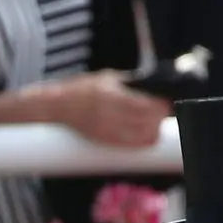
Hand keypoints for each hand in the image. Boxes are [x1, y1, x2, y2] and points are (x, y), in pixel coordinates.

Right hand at [56, 70, 171, 147]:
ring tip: (156, 125)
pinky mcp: (102, 139)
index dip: (159, 106)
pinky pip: (128, 145)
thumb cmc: (82, 89)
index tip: (165, 104)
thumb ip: (129, 82)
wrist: (56, 106)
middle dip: (158, 119)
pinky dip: (141, 142)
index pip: (143, 103)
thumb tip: (153, 85)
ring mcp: (105, 128)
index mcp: (109, 92)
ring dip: (152, 131)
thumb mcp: (106, 77)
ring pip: (139, 135)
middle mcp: (107, 112)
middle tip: (163, 115)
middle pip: (144, 121)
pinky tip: (147, 138)